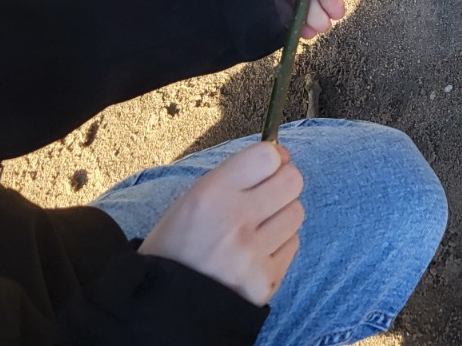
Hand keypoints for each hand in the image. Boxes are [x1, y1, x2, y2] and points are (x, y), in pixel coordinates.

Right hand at [140, 140, 302, 306]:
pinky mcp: (265, 282)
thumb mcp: (192, 198)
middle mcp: (234, 220)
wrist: (165, 306)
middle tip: (266, 196)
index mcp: (211, 193)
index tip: (265, 167)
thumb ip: (235, 175)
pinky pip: (292, 245)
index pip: (268, 155)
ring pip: (296, 213)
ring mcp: (252, 254)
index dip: (271, 159)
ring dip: (281, 216)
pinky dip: (279, 245)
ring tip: (258, 229)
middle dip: (282, 184)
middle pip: (292, 181)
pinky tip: (256, 253)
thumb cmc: (178, 244)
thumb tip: (282, 156)